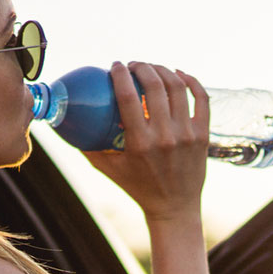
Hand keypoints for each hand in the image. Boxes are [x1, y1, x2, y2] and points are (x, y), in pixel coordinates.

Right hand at [83, 61, 208, 223]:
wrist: (174, 207)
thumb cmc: (137, 187)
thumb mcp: (108, 169)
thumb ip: (88, 147)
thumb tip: (69, 122)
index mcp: (140, 143)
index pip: (129, 98)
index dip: (121, 75)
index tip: (115, 65)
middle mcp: (165, 137)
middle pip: (155, 86)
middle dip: (142, 67)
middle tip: (134, 65)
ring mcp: (187, 134)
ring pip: (178, 87)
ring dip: (163, 70)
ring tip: (152, 68)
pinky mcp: (203, 135)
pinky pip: (202, 98)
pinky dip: (191, 81)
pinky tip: (179, 74)